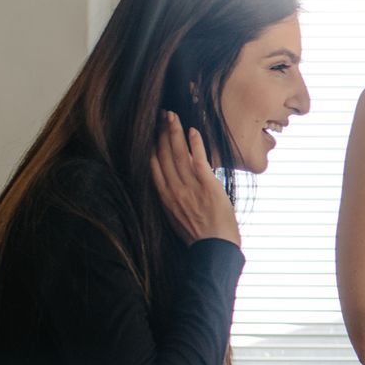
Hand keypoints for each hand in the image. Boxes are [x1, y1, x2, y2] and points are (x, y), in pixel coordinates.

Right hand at [151, 112, 239, 246]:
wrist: (213, 249)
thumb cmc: (198, 235)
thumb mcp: (176, 216)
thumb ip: (173, 197)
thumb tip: (172, 183)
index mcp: (164, 197)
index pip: (152, 165)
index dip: (151, 145)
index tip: (151, 131)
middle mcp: (173, 189)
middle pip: (162, 154)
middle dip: (161, 132)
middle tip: (161, 115)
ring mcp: (189, 187)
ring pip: (177, 153)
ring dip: (174, 132)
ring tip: (171, 116)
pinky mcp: (207, 186)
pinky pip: (198, 160)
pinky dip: (195, 144)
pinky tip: (192, 130)